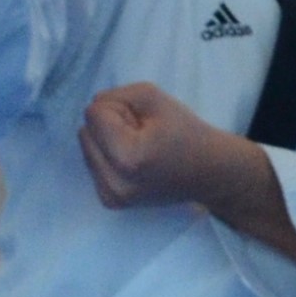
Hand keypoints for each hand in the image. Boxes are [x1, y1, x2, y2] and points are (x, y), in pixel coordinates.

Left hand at [78, 82, 240, 212]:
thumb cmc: (187, 133)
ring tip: (140, 148)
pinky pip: (93, 163)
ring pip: (86, 146)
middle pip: (85, 130)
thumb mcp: (153, 96)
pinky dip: (109, 157)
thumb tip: (93, 114)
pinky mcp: (110, 201)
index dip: (120, 108)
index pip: (94, 113)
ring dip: (108, 140)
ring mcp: (111, 196)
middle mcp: (114, 184)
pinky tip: (135, 162)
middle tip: (143, 135)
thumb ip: (115, 95)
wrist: (210, 174)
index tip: (146, 122)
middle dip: (110, 125)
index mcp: (126, 159)